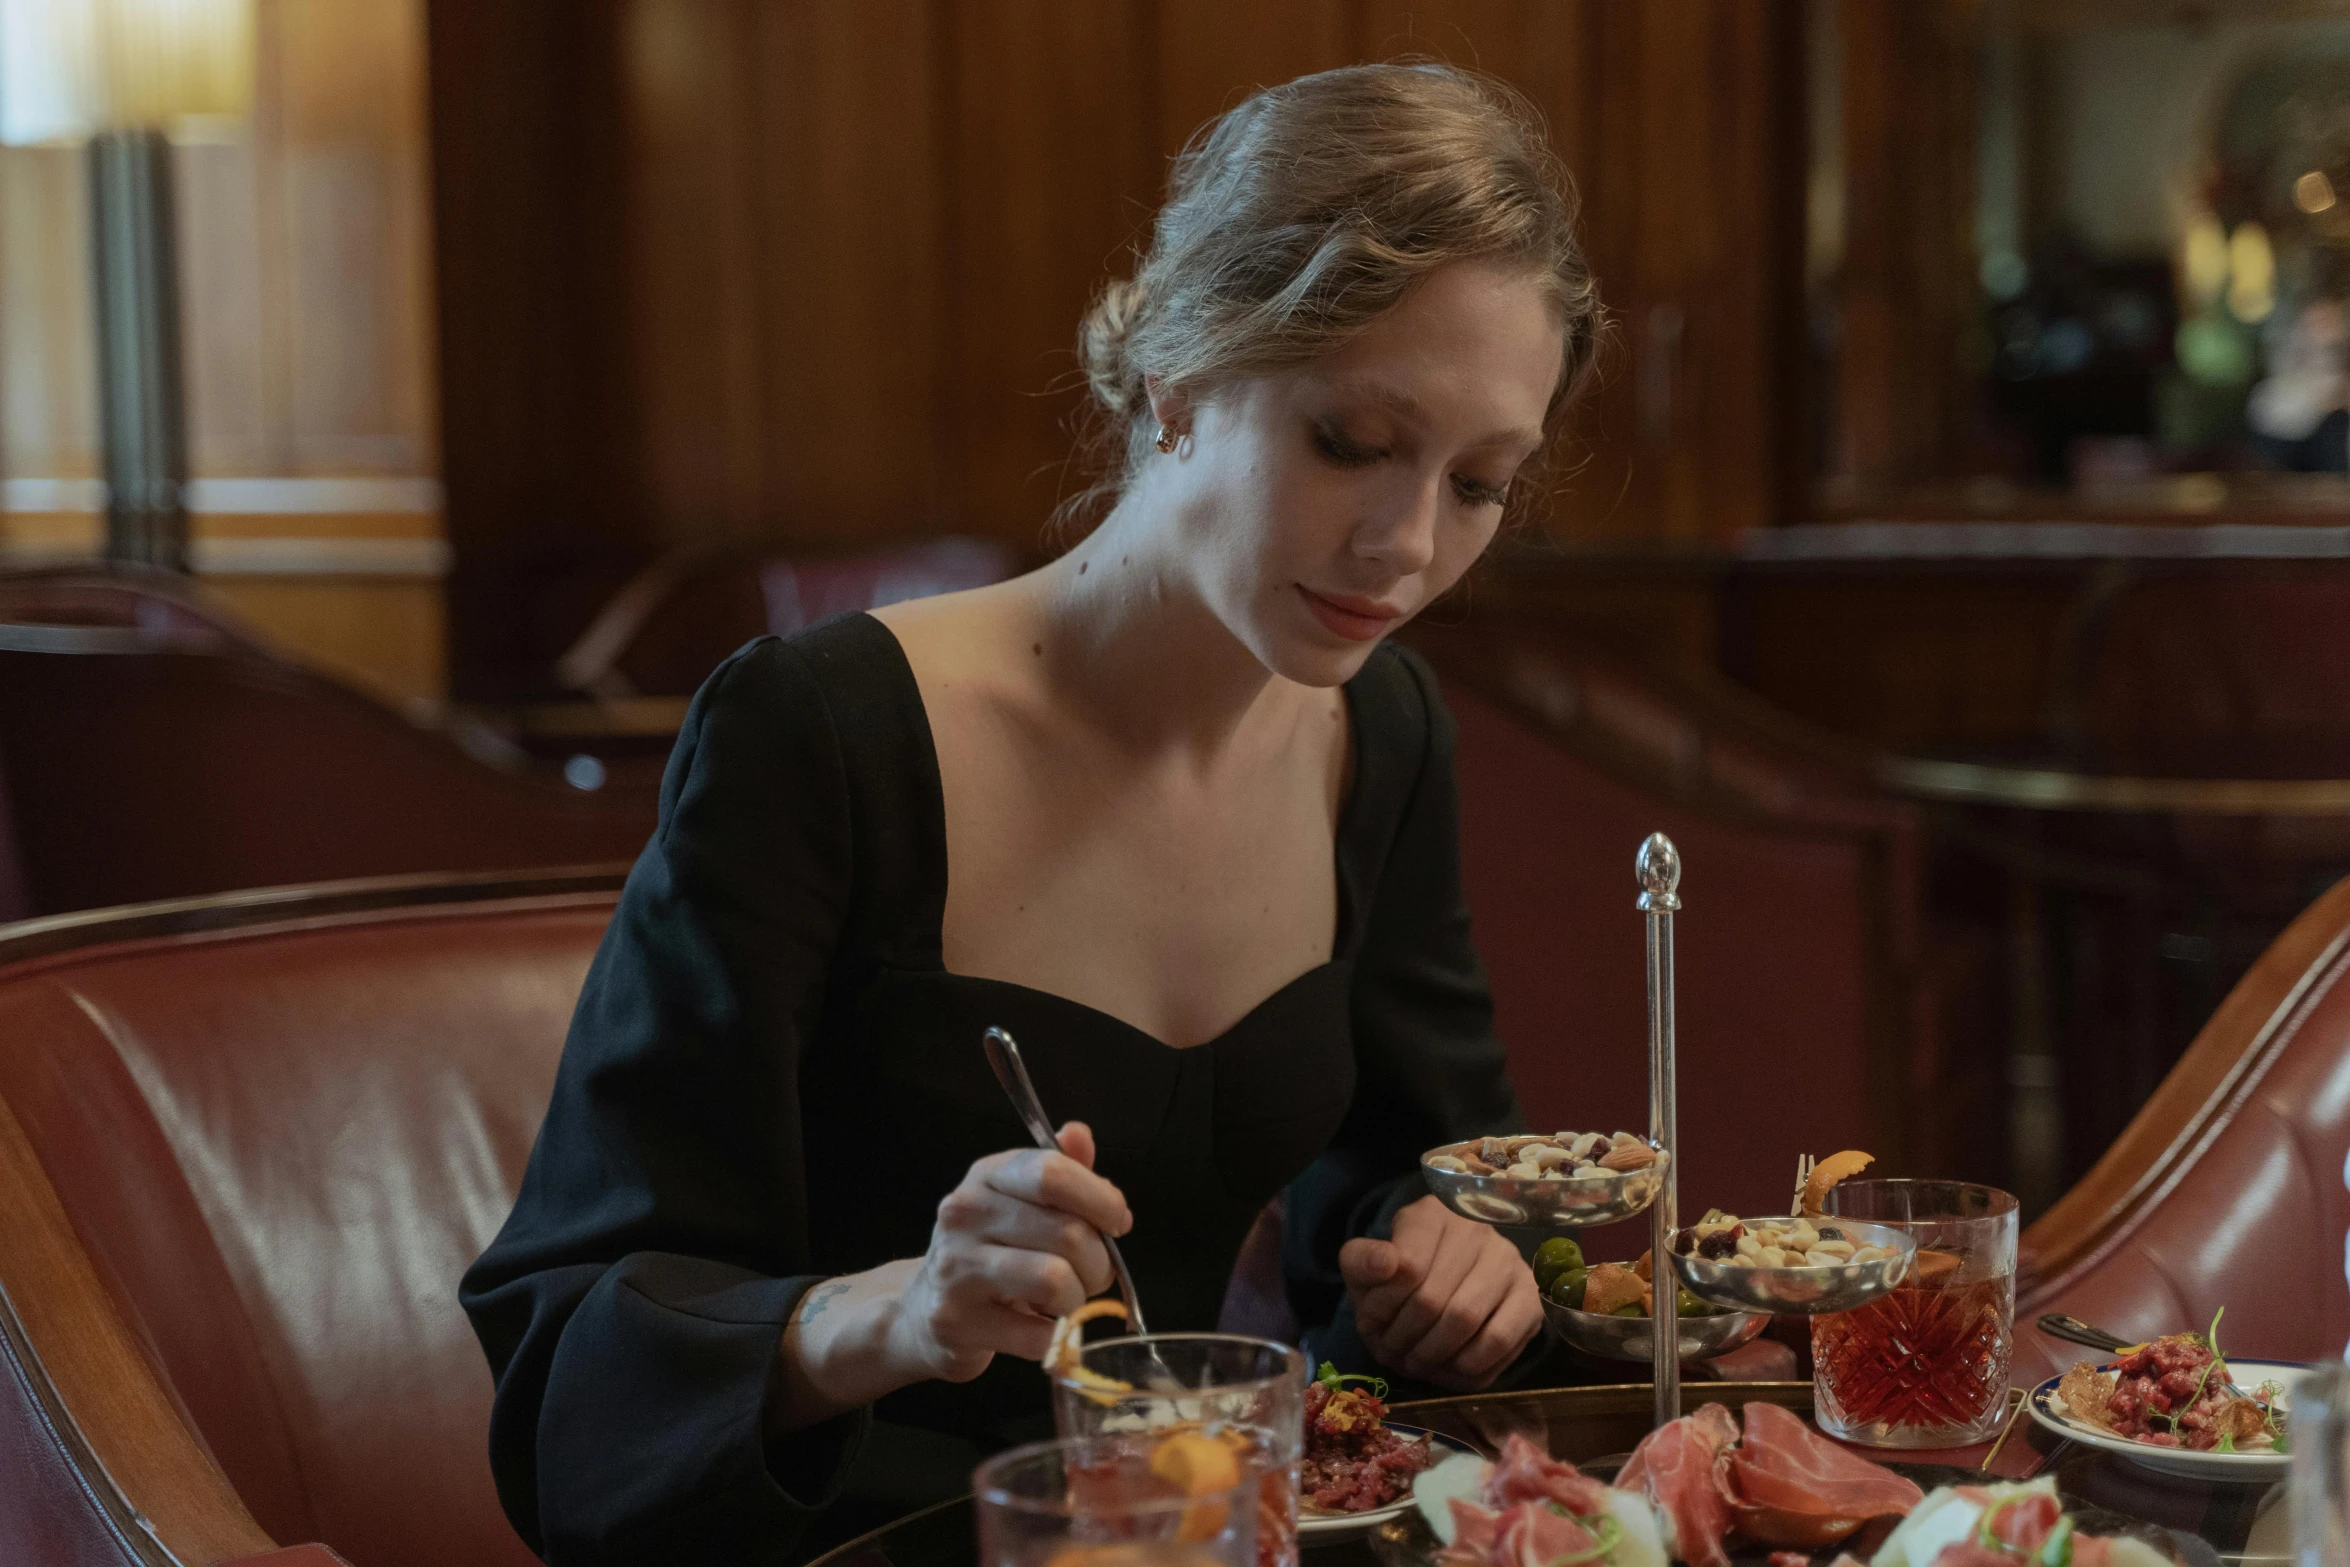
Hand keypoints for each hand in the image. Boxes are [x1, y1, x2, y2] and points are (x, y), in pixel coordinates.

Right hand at [888, 1121, 1132, 1382]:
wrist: (924, 1310)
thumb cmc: (991, 1251)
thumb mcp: (1024, 1203)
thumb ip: (1062, 1172)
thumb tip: (1079, 1135)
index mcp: (988, 1175)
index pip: (1053, 1173)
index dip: (1100, 1200)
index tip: (1117, 1223)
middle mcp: (965, 1213)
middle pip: (1067, 1233)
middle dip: (1099, 1263)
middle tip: (1092, 1275)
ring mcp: (956, 1267)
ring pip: (1055, 1281)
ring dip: (1077, 1300)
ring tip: (1065, 1301)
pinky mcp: (956, 1321)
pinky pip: (1037, 1335)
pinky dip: (1054, 1337)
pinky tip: (1038, 1326)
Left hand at [1339, 1194, 1540, 1389]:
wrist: (1439, 1283)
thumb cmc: (1398, 1276)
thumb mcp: (1367, 1264)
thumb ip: (1362, 1260)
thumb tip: (1387, 1263)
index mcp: (1433, 1213)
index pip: (1407, 1265)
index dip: (1383, 1306)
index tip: (1371, 1323)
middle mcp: (1477, 1231)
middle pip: (1433, 1299)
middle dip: (1404, 1337)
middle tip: (1391, 1353)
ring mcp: (1509, 1263)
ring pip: (1465, 1321)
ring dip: (1432, 1355)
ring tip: (1415, 1362)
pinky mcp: (1530, 1300)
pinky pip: (1499, 1342)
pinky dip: (1466, 1367)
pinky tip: (1448, 1367)